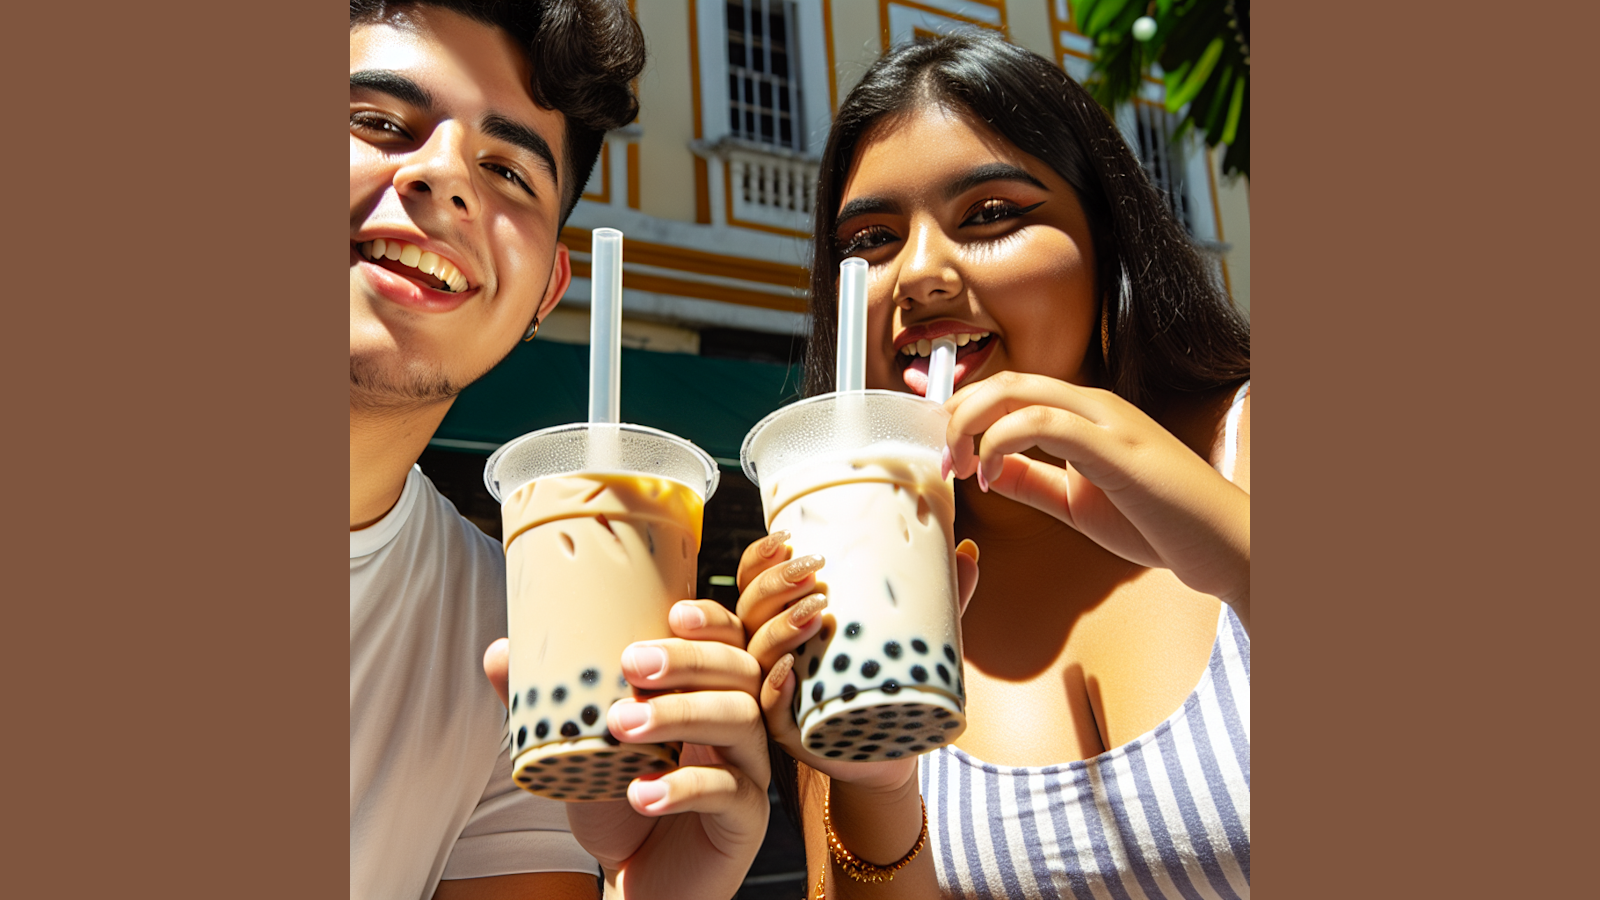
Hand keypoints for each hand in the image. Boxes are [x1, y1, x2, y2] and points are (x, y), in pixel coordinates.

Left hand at [483, 600, 768, 899]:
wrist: (634, 878)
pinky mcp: (747, 818)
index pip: (730, 640)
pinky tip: (643, 793)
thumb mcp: (580, 749)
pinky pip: (730, 791)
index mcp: (709, 693)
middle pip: (740, 672)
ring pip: (740, 721)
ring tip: (622, 727)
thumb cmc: (618, 802)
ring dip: (680, 715)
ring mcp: (749, 769)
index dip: (710, 622)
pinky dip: (685, 787)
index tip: (672, 614)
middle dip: (689, 661)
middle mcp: (738, 723)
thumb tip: (498, 653)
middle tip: (633, 665)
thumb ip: (550, 704)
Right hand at [732, 531, 978, 793]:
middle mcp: (771, 651)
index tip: (788, 539)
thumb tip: (969, 549)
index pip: (754, 580)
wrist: (893, 748)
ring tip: (814, 613)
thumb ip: (936, 596)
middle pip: (751, 609)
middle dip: (776, 586)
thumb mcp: (910, 633)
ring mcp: (776, 691)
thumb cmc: (890, 680)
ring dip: (779, 628)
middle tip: (814, 573)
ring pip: (757, 653)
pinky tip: (790, 670)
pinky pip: (768, 709)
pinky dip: (774, 688)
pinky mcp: (788, 732)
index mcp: (786, 618)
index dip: (760, 558)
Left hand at [942, 371, 1248, 605]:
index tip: (936, 445)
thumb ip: (1032, 481)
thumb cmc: (1160, 523)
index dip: (962, 408)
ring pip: (1016, 391)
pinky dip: (1000, 442)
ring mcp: (1105, 420)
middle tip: (940, 461)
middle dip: (956, 415)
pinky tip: (990, 477)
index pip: (1008, 388)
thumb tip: (984, 469)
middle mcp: (1093, 404)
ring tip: (958, 469)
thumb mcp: (1076, 501)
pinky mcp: (1114, 446)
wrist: (1223, 545)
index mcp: (1083, 413)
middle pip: (1004, 380)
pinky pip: (1042, 422)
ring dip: (969, 426)